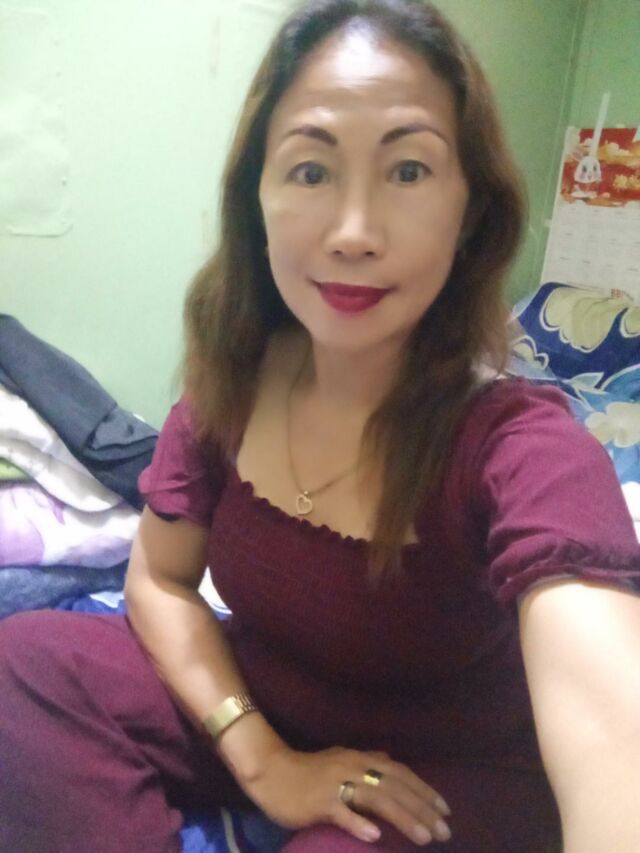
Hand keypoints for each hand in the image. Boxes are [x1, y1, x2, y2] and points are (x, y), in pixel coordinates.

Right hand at [242, 744, 451, 845]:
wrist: (271, 772)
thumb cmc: (307, 772)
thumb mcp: (340, 761)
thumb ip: (365, 762)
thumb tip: (389, 761)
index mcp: (360, 758)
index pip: (400, 773)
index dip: (424, 790)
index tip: (445, 810)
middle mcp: (353, 766)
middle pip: (395, 787)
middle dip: (423, 809)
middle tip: (445, 831)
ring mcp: (336, 783)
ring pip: (376, 799)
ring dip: (403, 818)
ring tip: (424, 837)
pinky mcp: (318, 801)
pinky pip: (342, 812)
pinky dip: (359, 823)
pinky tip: (374, 837)